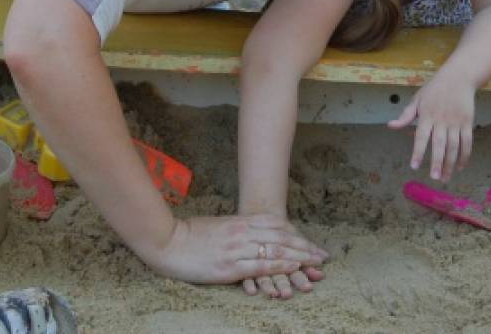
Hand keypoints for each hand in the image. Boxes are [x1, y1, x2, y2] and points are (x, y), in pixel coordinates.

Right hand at [144, 215, 327, 284]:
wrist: (168, 241)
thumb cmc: (189, 234)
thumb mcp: (218, 225)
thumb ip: (236, 228)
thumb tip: (250, 231)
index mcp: (239, 222)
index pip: (276, 225)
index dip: (296, 234)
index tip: (311, 242)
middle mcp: (242, 233)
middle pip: (281, 238)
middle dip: (304, 247)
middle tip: (322, 256)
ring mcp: (237, 249)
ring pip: (275, 251)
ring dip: (299, 258)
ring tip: (316, 264)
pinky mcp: (230, 266)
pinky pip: (260, 265)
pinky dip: (279, 266)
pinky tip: (293, 268)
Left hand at [387, 70, 475, 181]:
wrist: (458, 77)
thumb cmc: (434, 89)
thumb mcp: (417, 99)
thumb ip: (405, 115)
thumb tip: (390, 126)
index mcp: (427, 115)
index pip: (421, 136)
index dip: (417, 151)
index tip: (414, 166)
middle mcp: (442, 120)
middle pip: (439, 144)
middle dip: (437, 161)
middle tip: (434, 177)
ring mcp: (456, 122)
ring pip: (454, 146)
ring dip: (450, 163)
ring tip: (445, 177)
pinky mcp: (467, 123)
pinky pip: (467, 142)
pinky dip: (465, 156)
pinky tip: (460, 167)